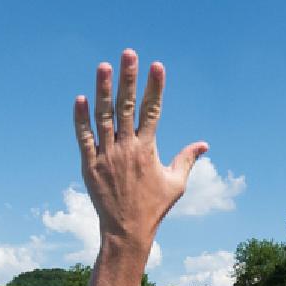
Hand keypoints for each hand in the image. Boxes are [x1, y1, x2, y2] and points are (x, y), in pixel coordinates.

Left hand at [74, 50, 207, 248]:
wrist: (127, 231)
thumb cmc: (153, 208)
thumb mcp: (176, 184)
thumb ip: (187, 160)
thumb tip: (204, 145)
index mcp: (148, 149)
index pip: (153, 110)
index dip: (155, 87)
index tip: (157, 66)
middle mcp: (127, 148)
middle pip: (128, 106)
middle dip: (129, 78)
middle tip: (129, 54)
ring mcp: (107, 155)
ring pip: (104, 116)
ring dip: (102, 90)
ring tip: (103, 66)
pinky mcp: (90, 165)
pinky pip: (84, 138)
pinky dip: (81, 119)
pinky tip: (81, 99)